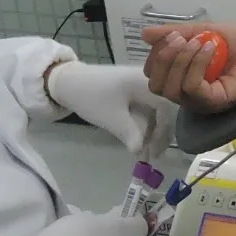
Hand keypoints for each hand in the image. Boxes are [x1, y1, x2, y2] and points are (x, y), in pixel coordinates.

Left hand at [44, 62, 175, 156]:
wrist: (68, 82)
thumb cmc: (91, 97)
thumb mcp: (111, 118)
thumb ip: (131, 134)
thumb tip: (141, 151)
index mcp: (146, 82)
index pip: (166, 107)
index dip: (163, 130)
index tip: (156, 150)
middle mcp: (148, 80)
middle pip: (163, 109)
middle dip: (158, 133)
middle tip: (153, 155)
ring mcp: (141, 84)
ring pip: (154, 111)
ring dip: (150, 131)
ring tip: (146, 152)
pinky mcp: (133, 90)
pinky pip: (145, 108)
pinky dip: (143, 124)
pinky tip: (139, 139)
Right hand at [142, 22, 235, 111]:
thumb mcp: (203, 31)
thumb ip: (176, 33)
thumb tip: (144, 33)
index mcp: (181, 78)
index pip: (152, 74)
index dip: (156, 54)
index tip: (173, 35)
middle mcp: (187, 93)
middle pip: (156, 85)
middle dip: (164, 59)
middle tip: (182, 39)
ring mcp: (201, 100)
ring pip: (172, 89)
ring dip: (180, 60)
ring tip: (199, 43)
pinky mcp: (216, 102)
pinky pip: (193, 89)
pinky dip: (196, 66)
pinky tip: (209, 49)